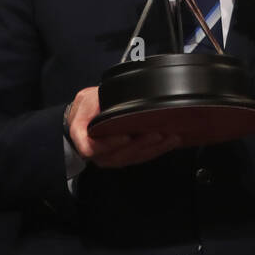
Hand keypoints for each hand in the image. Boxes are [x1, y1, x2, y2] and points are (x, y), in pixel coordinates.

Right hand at [65, 86, 181, 167]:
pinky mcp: (126, 158)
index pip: (92, 148)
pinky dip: (157, 150)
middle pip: (118, 155)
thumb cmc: (87, 109)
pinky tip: (170, 141)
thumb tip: (117, 96)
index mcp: (83, 139)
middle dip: (140, 145)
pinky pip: (141, 157)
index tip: (126, 136)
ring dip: (153, 149)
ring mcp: (112, 158)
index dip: (110, 144)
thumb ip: (95, 104)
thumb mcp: (86, 101)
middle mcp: (97, 153)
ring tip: (168, 137)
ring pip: (132, 158)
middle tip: (156, 134)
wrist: (87, 118)